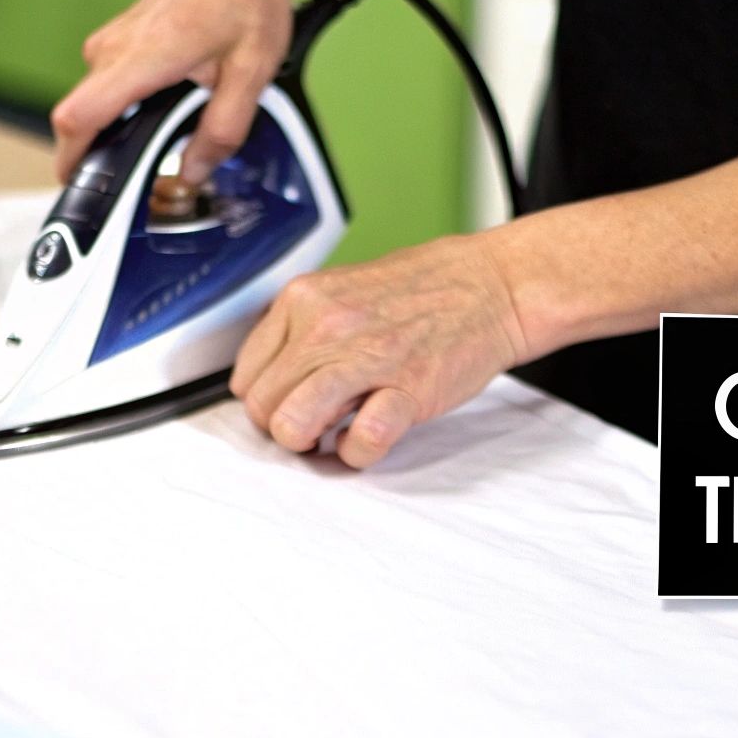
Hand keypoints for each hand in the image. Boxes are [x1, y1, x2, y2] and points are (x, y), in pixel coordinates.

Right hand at [51, 0, 329, 182]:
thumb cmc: (247, 1)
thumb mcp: (250, 77)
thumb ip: (221, 133)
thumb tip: (192, 171)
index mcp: (143, 56)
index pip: (79, 116)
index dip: (72, 158)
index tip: (81, 185)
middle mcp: (116, 46)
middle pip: (81, 117)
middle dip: (103, 154)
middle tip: (139, 178)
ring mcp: (113, 39)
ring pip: (95, 101)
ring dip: (118, 128)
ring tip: (161, 140)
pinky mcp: (119, 37)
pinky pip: (107, 84)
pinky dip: (124, 107)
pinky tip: (161, 111)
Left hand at [229, 235, 531, 468]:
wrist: (491, 286)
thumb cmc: (423, 293)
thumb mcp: (343, 291)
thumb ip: (303, 330)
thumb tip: (274, 380)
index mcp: (304, 300)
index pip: (246, 375)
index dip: (266, 400)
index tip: (288, 404)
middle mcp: (326, 327)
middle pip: (262, 406)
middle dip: (284, 426)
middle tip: (313, 424)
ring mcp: (366, 359)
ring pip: (292, 425)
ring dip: (307, 443)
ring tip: (331, 436)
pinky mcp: (407, 390)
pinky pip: (360, 441)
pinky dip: (358, 451)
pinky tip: (367, 437)